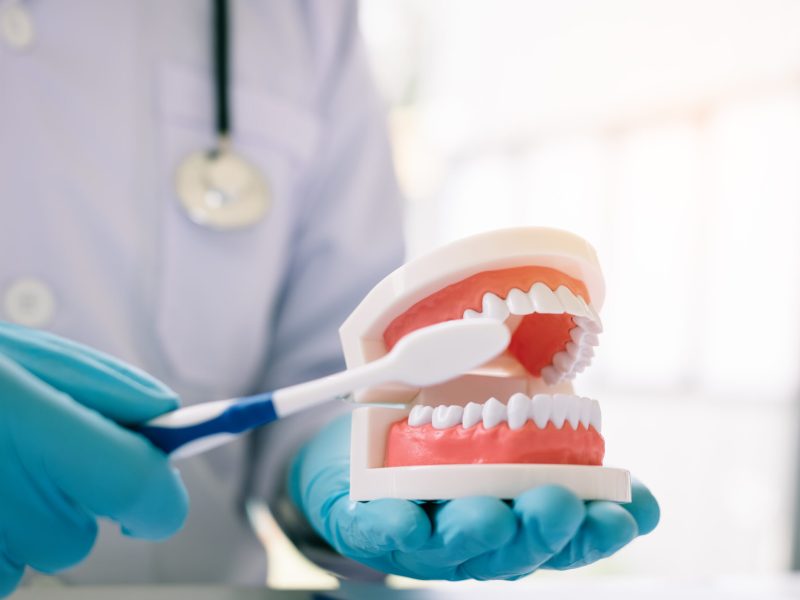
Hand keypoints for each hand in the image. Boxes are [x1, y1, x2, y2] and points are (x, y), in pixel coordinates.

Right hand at [0, 322, 187, 596]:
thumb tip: (165, 420)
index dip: (157, 497)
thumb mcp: (21, 357)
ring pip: (27, 558)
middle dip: (63, 502)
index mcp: (37, 429)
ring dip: (10, 525)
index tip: (154, 493)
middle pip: (77, 536)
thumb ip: (106, 391)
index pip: (144, 492)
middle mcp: (8, 502)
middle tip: (13, 454)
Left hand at [290, 413, 658, 579]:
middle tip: (560, 504)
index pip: (561, 541)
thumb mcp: (514, 447)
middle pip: (511, 550)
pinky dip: (393, 527)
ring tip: (493, 514)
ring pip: (450, 546)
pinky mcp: (367, 526)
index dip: (593, 533)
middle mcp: (473, 543)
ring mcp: (420, 540)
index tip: (623, 514)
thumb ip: (568, 464)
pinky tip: (406, 519)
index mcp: (513, 527)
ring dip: (474, 531)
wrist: (363, 452)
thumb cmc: (447, 452)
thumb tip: (642, 497)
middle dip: (538, 530)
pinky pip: (377, 532)